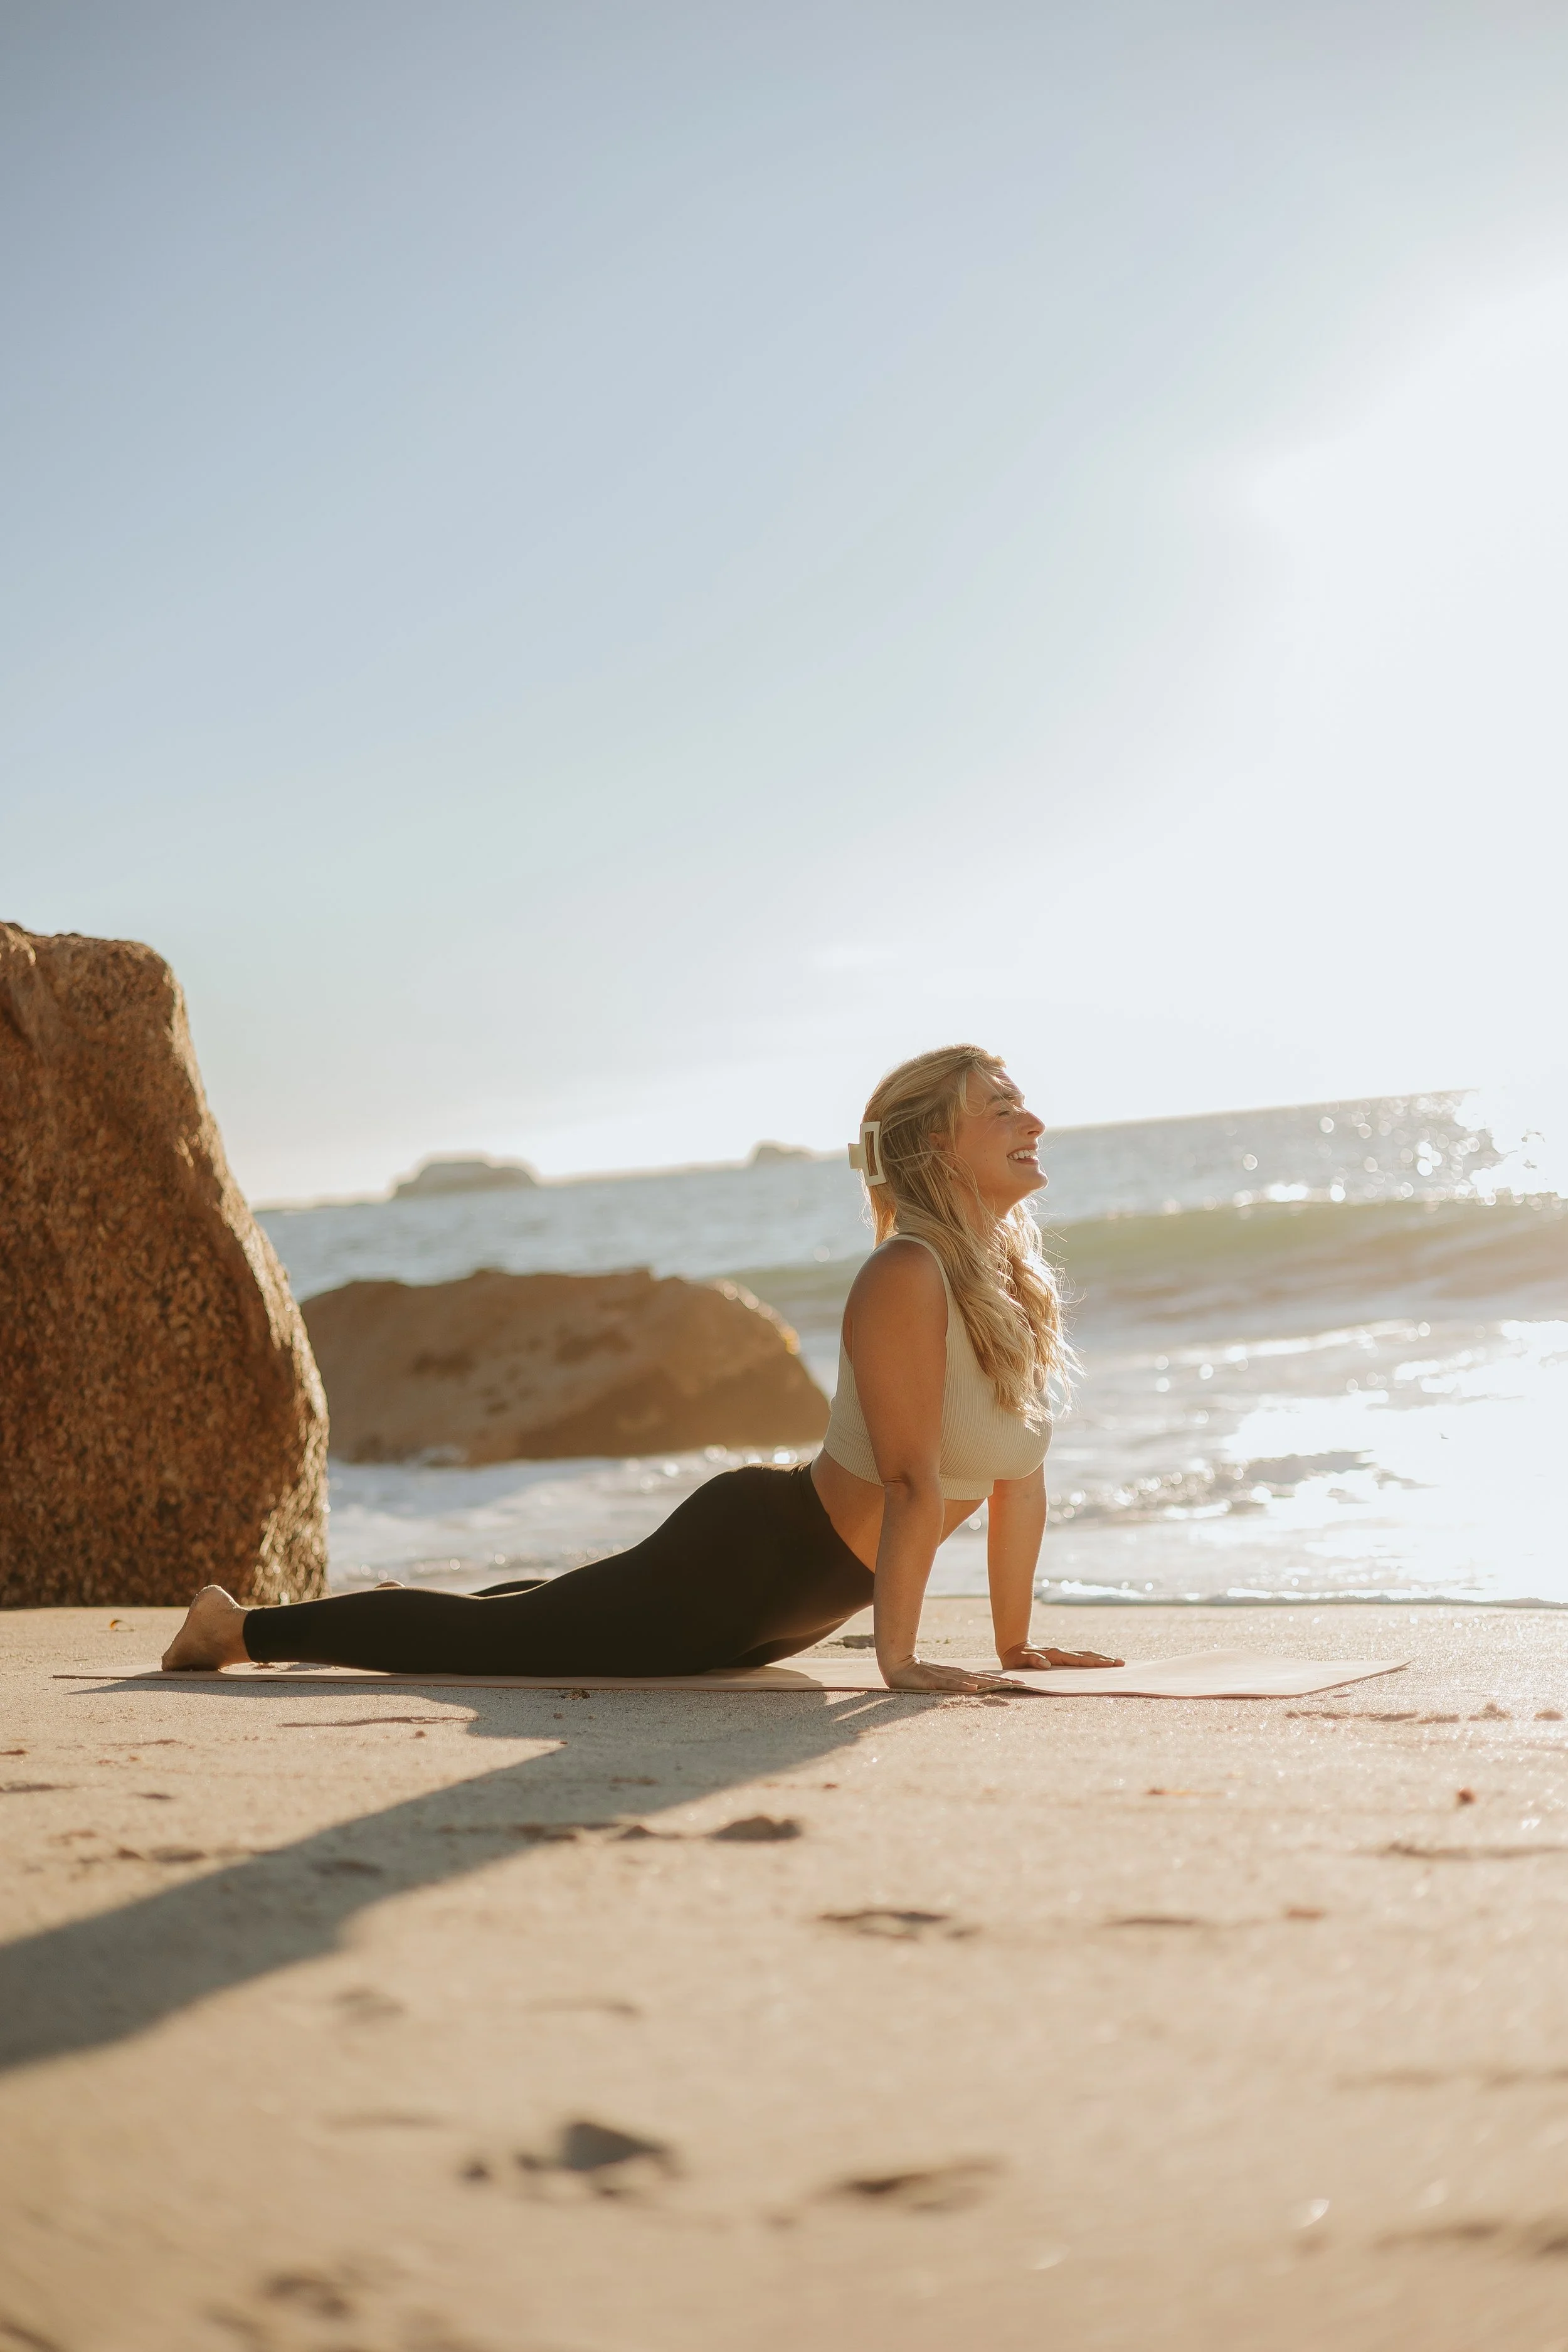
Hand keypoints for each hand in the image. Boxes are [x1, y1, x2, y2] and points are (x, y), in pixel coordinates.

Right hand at [881, 1658, 1030, 1694]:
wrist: (896, 1666)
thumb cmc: (918, 1677)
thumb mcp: (940, 1683)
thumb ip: (955, 1686)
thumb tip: (973, 1690)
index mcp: (959, 1676)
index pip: (985, 1679)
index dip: (1003, 1682)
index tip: (1021, 1685)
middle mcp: (956, 1675)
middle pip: (984, 1679)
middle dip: (1004, 1682)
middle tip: (1023, 1685)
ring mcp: (945, 1676)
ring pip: (971, 1680)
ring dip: (990, 1684)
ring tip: (1006, 1686)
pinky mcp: (933, 1680)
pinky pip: (950, 1684)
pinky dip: (963, 1686)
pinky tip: (974, 1688)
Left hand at [1000, 1644, 1124, 1670]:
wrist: (1013, 1648)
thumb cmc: (1017, 1658)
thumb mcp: (1021, 1660)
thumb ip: (1033, 1661)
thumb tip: (1046, 1664)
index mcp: (1056, 1655)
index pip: (1078, 1659)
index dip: (1093, 1662)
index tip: (1109, 1664)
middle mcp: (1062, 1654)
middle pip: (1087, 1655)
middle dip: (1104, 1660)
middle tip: (1122, 1663)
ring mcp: (1063, 1655)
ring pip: (1086, 1655)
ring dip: (1101, 1659)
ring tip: (1116, 1662)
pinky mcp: (1062, 1658)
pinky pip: (1081, 1659)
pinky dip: (1092, 1660)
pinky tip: (1100, 1664)